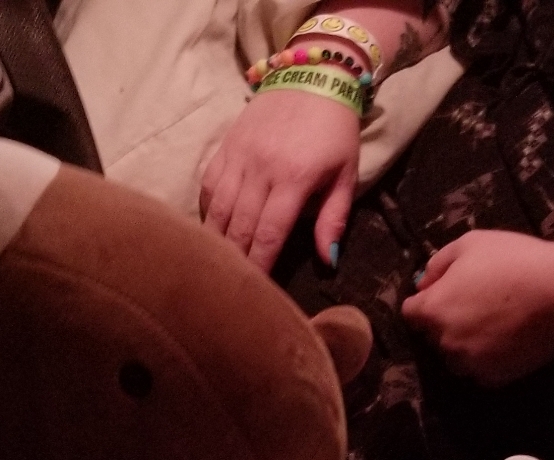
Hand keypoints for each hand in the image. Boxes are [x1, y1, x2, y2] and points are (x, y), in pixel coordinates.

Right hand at [200, 87, 359, 272]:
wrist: (313, 75)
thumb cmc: (335, 130)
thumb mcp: (346, 174)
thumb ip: (334, 218)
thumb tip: (328, 260)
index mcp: (294, 178)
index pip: (269, 232)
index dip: (258, 266)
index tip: (254, 290)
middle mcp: (261, 168)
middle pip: (239, 226)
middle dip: (234, 261)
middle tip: (229, 288)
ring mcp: (238, 156)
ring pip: (218, 208)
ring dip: (215, 241)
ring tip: (214, 267)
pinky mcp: (225, 146)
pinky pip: (208, 186)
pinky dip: (207, 211)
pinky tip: (209, 230)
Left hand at [403, 231, 553, 385]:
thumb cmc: (513, 260)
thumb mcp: (469, 244)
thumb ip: (438, 263)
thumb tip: (423, 283)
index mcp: (433, 309)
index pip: (411, 313)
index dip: (425, 303)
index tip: (445, 295)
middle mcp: (445, 341)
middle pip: (434, 337)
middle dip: (447, 324)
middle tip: (477, 306)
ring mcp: (470, 362)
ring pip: (457, 358)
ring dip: (466, 346)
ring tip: (492, 328)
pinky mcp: (495, 377)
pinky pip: (482, 373)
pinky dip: (489, 362)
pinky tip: (507, 343)